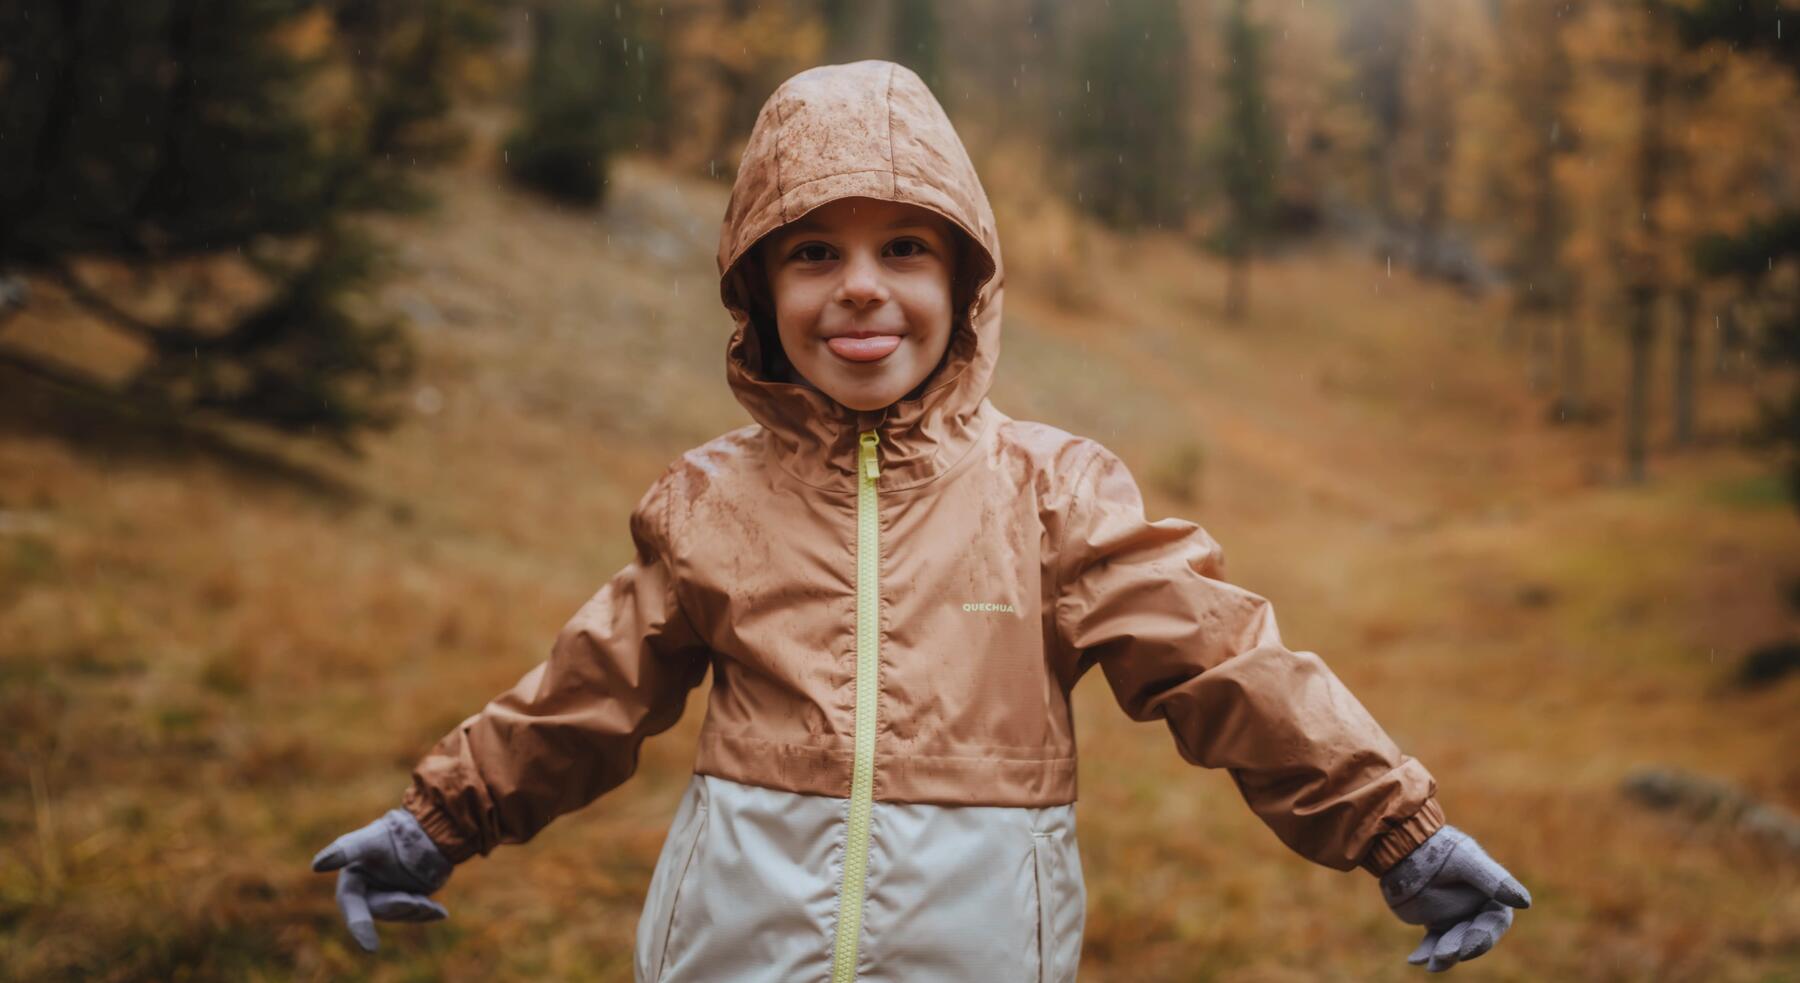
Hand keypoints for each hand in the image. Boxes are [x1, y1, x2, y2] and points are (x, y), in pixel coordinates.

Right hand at [312, 808, 453, 951]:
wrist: (426, 825)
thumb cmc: (392, 831)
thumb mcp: (368, 840)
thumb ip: (345, 851)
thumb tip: (316, 865)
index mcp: (354, 881)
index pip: (352, 908)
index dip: (360, 927)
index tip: (371, 949)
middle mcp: (370, 892)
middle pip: (381, 911)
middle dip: (398, 907)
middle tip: (414, 900)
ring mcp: (392, 895)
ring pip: (401, 913)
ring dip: (414, 909)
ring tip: (426, 900)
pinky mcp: (413, 896)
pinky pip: (419, 912)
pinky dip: (429, 913)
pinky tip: (441, 913)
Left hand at [1379, 825, 1530, 972]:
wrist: (1404, 845)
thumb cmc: (1440, 847)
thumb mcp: (1466, 860)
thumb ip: (1494, 880)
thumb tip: (1525, 903)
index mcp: (1492, 894)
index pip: (1494, 922)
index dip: (1484, 937)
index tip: (1468, 947)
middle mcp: (1475, 909)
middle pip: (1473, 937)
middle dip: (1460, 947)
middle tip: (1444, 954)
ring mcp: (1454, 917)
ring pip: (1453, 944)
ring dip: (1443, 955)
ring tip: (1431, 964)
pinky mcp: (1433, 922)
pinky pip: (1432, 943)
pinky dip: (1425, 953)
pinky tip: (1414, 960)